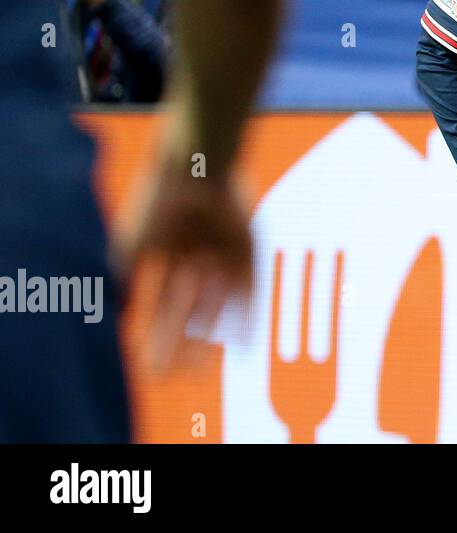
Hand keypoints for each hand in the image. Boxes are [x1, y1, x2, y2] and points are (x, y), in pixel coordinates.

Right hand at [114, 147, 253, 371]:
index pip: (161, 306)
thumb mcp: (132, 242)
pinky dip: (244, 316)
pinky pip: (248, 290)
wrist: (197, 165)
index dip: (156, 336)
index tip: (151, 365)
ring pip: (216, 306)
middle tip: (175, 375)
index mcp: (167, 255)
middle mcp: (196, 258)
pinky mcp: (248, 250)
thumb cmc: (159, 200)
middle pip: (188, 311)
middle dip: (180, 343)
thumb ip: (126, 275)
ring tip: (200, 367)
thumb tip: (124, 310)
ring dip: (208, 337)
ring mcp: (222, 255)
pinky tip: (239, 342)